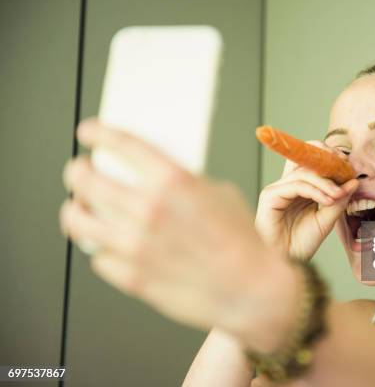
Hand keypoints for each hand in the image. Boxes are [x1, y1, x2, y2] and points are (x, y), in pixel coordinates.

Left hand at [59, 119, 296, 348]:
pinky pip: (99, 258)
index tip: (89, 132)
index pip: (121, 145)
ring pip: (78, 220)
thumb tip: (163, 183)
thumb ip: (186, 183)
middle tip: (79, 171)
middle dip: (76, 171)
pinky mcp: (132, 277)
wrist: (251, 289)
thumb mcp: (221, 194)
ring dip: (75, 209)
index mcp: (173, 182)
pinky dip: (103, 250)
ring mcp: (135, 246)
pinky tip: (112, 246)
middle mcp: (148, 210)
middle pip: (86, 180)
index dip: (98, 133)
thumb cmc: (242, 243)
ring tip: (80, 208)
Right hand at [255, 141, 357, 260]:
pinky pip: (296, 186)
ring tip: (339, 194)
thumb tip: (354, 181)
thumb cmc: (301, 244)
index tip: (351, 166)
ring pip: (303, 173)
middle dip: (327, 159)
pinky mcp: (270, 196)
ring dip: (325, 182)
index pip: (313, 164)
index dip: (331, 159)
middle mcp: (287, 185)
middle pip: (305, 159)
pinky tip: (327, 200)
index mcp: (300, 188)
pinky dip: (315, 191)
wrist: (286, 263)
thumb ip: (339, 201)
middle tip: (347, 168)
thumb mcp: (326, 220)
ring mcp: (277, 189)